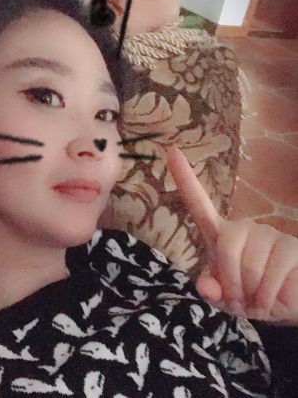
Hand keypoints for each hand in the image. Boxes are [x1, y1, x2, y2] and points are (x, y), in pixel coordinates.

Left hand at [166, 145, 297, 323]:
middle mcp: (243, 228)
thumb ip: (212, 290)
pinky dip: (268, 297)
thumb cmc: (251, 296)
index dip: (184, 178)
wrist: (288, 304)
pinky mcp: (292, 247)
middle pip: (225, 244)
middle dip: (230, 279)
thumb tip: (206, 286)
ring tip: (257, 301)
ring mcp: (269, 235)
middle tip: (239, 300)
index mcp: (220, 235)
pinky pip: (274, 271)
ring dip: (251, 293)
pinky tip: (272, 303)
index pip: (198, 203)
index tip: (170, 150)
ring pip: (250, 263)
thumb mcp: (226, 297)